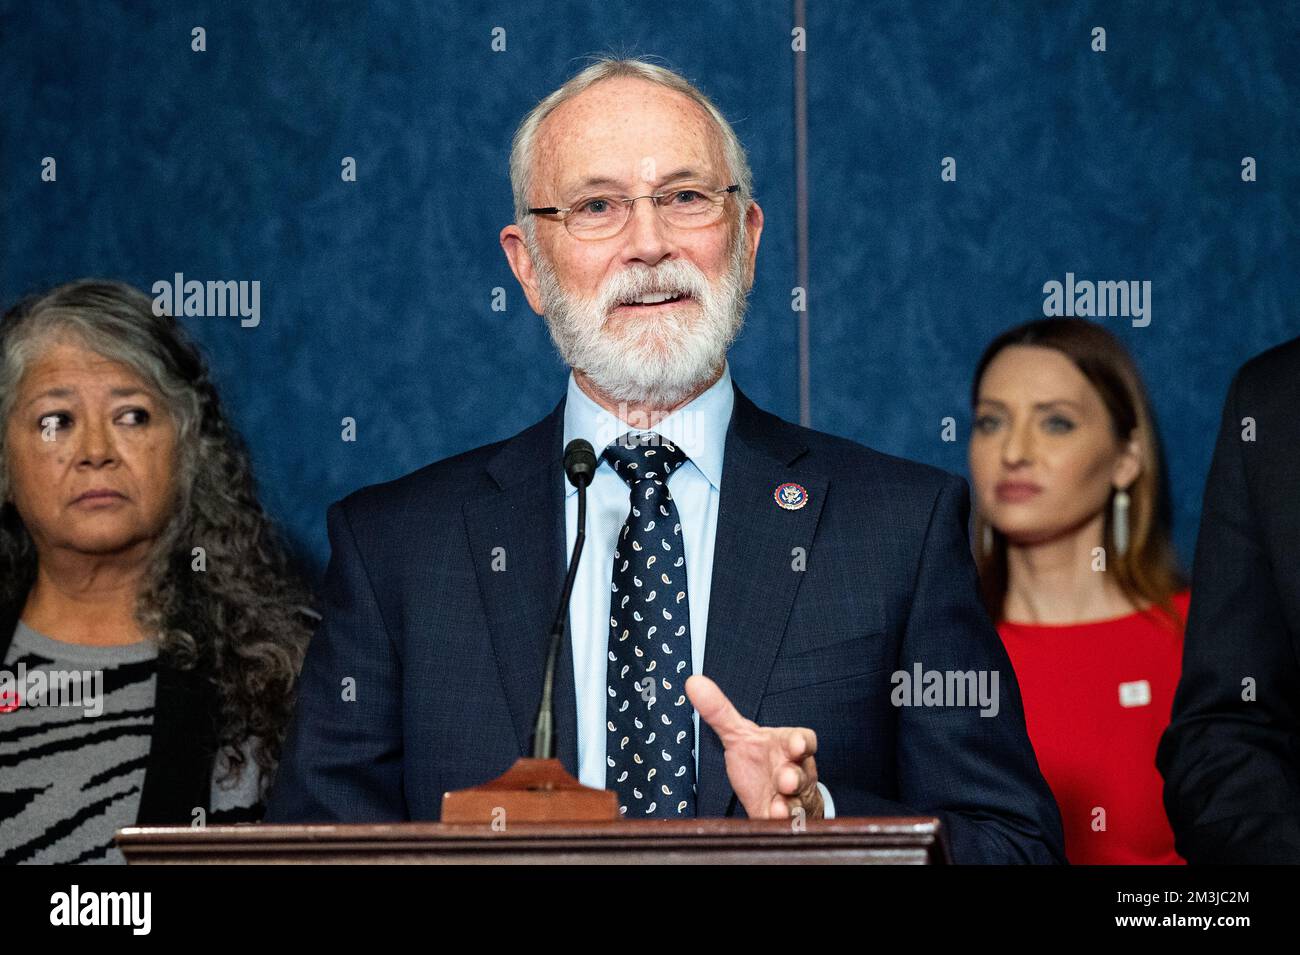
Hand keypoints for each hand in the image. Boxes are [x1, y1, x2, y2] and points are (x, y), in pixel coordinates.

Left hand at [686, 673, 822, 819]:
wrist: (773, 793)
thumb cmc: (760, 759)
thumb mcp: (739, 734)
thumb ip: (719, 711)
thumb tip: (693, 682)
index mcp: (786, 747)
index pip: (803, 741)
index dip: (801, 742)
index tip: (795, 744)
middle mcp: (795, 772)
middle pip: (802, 774)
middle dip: (795, 777)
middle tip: (785, 779)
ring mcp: (792, 798)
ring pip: (799, 802)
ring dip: (791, 803)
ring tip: (780, 806)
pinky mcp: (783, 821)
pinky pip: (788, 823)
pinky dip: (782, 822)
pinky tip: (773, 818)